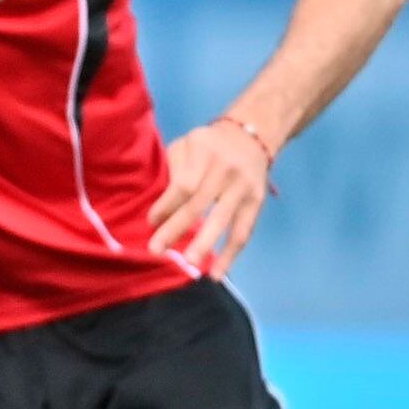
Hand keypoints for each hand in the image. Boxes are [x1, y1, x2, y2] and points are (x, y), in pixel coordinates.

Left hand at [149, 114, 276, 276]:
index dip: (166, 206)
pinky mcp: (257, 201)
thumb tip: (160, 212)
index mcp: (203, 151)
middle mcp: (224, 169)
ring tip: (190, 264)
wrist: (252, 134)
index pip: (183, 185)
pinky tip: (218, 273)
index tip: (151, 222)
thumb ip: (173, 170)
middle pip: (199, 204)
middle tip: (156, 251)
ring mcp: (243, 187)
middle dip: (176, 229)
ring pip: (223, 220)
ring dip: (205, 244)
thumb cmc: (208, 144)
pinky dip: (231, 254)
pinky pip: (243, 232)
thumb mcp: (186, 144)